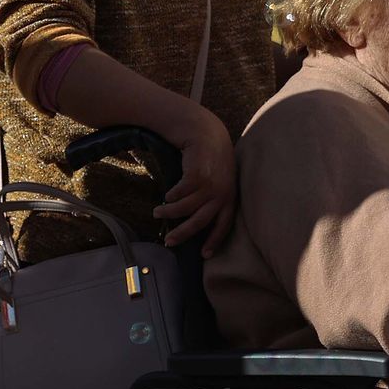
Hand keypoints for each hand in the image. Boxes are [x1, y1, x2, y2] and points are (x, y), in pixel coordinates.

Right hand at [156, 107, 236, 255]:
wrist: (208, 134)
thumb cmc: (212, 160)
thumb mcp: (220, 180)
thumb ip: (213, 198)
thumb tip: (196, 221)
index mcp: (230, 198)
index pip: (224, 225)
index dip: (214, 240)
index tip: (204, 255)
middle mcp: (222, 194)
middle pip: (200, 222)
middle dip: (183, 234)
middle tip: (169, 242)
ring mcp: (210, 186)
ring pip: (184, 209)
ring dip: (168, 212)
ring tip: (158, 213)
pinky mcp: (196, 177)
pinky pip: (178, 194)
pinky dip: (171, 196)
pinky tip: (167, 195)